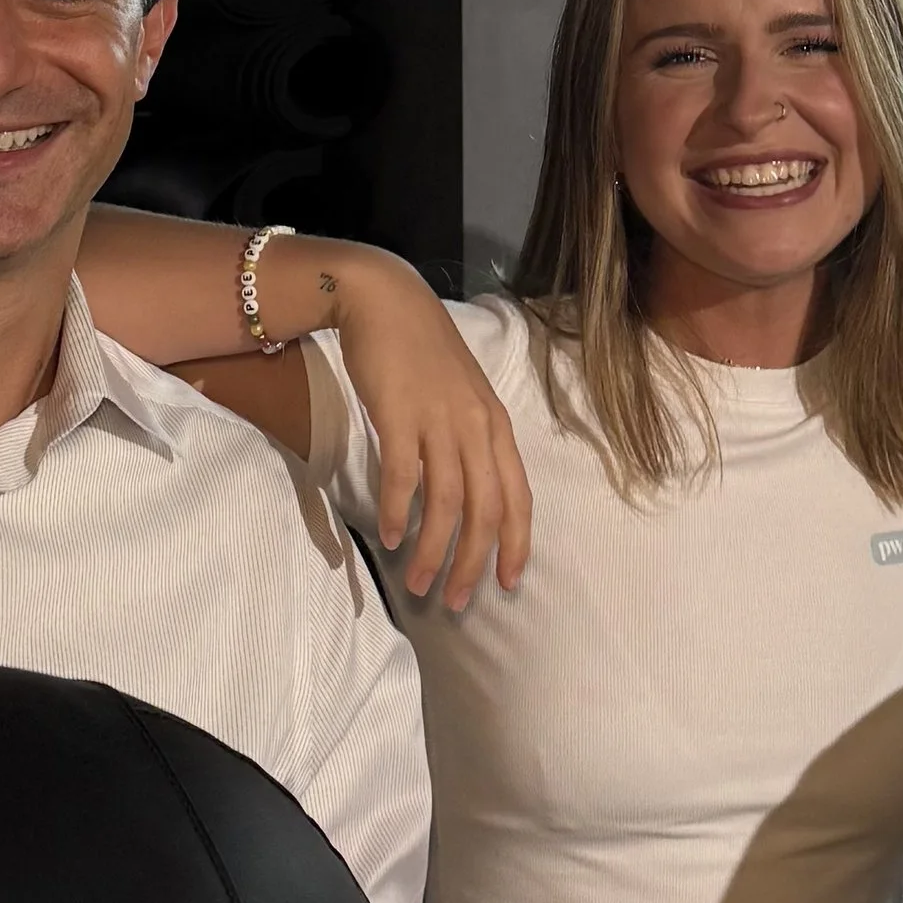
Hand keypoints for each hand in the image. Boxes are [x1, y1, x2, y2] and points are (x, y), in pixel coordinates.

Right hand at [328, 265, 530, 609]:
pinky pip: (403, 475)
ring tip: (419, 584)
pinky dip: (397, 511)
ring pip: (446, 502)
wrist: (384, 301)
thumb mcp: (463, 396)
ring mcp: (439, 419)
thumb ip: (470, 441)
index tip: (507, 584)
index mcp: (496, 425)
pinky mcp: (400, 414)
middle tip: (457, 601)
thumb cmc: (422, 351)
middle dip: (473, 562)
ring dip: (434, 550)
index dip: (516, 544)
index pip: (518, 496)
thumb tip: (467, 497)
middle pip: (485, 509)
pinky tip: (390, 538)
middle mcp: (476, 426)